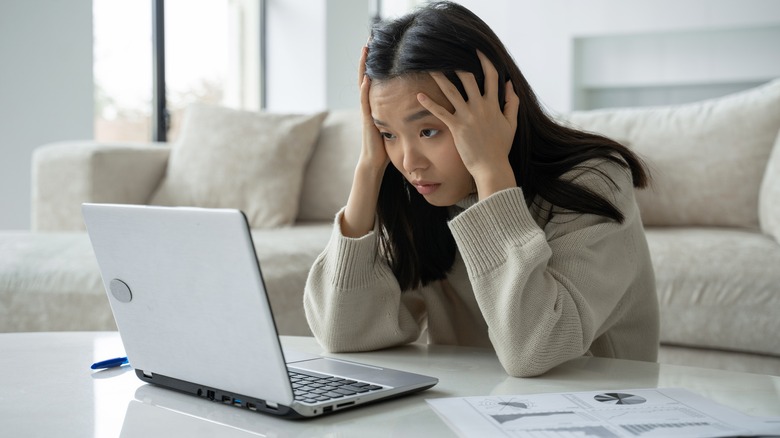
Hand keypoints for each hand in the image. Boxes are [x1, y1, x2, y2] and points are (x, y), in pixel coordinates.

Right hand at [357, 45, 389, 173]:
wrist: (375, 162)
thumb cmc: (387, 146)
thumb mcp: (395, 124)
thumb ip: (401, 113)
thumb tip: (416, 104)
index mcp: (377, 104)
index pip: (377, 79)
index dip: (377, 63)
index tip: (380, 47)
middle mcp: (370, 104)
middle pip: (367, 76)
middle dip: (368, 58)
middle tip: (369, 39)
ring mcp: (366, 111)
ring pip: (363, 84)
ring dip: (364, 68)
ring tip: (365, 50)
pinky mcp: (367, 120)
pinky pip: (365, 102)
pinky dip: (365, 90)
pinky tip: (367, 78)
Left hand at [417, 51, 519, 198]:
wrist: (491, 167)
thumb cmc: (500, 147)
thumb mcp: (511, 124)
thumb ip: (511, 103)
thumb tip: (510, 85)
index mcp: (494, 105)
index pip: (491, 76)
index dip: (485, 61)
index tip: (477, 50)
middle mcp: (481, 107)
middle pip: (468, 78)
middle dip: (458, 63)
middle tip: (447, 53)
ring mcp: (468, 116)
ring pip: (452, 91)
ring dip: (440, 78)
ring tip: (430, 67)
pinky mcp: (456, 127)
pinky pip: (441, 112)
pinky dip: (429, 103)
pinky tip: (419, 95)